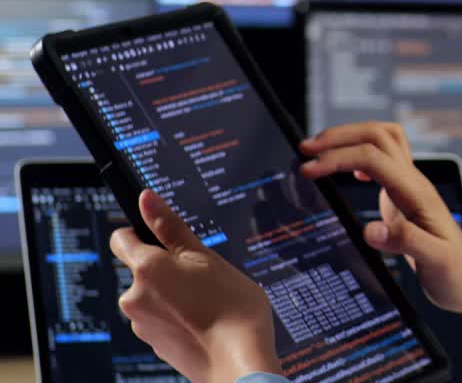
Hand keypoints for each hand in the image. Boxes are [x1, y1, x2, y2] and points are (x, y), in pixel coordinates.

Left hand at [110, 190, 281, 382]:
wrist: (239, 362)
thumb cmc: (230, 309)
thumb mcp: (206, 257)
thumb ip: (171, 227)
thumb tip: (146, 199)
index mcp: (146, 269)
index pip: (122, 238)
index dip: (141, 231)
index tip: (164, 236)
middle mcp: (135, 297)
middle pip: (142, 269)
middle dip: (167, 267)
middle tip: (203, 272)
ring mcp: (143, 324)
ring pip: (154, 295)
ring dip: (174, 292)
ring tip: (210, 299)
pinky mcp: (155, 345)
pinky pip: (163, 319)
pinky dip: (180, 315)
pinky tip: (206, 319)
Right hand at [299, 122, 461, 313]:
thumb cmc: (456, 274)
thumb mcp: (435, 261)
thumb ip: (405, 242)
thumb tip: (371, 229)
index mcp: (416, 194)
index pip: (373, 158)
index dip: (338, 157)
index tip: (308, 169)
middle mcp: (414, 183)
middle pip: (378, 135)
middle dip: (341, 136)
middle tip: (307, 149)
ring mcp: (410, 188)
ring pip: (382, 141)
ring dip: (351, 138)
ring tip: (320, 150)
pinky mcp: (404, 198)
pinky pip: (383, 160)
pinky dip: (360, 155)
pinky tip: (348, 172)